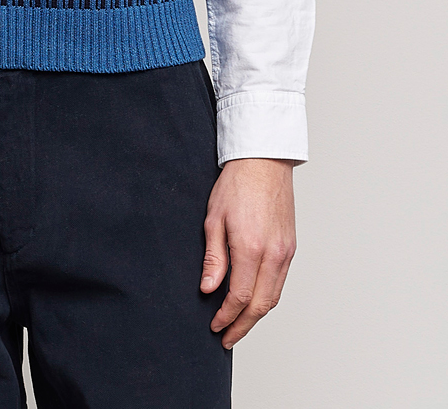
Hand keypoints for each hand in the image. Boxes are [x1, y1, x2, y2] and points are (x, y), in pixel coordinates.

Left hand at [200, 157, 297, 348]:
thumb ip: (213, 258)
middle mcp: (273, 254)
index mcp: (251, 248)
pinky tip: (253, 301)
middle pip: (260, 305)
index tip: (215, 326)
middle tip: (226, 338)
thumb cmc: (236, 185)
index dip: (226, 316)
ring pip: (273, 297)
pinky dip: (267, 298)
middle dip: (242, 326)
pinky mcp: (291, 247)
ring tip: (238, 325)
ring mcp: (285, 252)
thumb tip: (208, 289)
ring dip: (256, 316)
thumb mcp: (214, 219)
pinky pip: (280, 282)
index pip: (240, 297)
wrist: (263, 162)